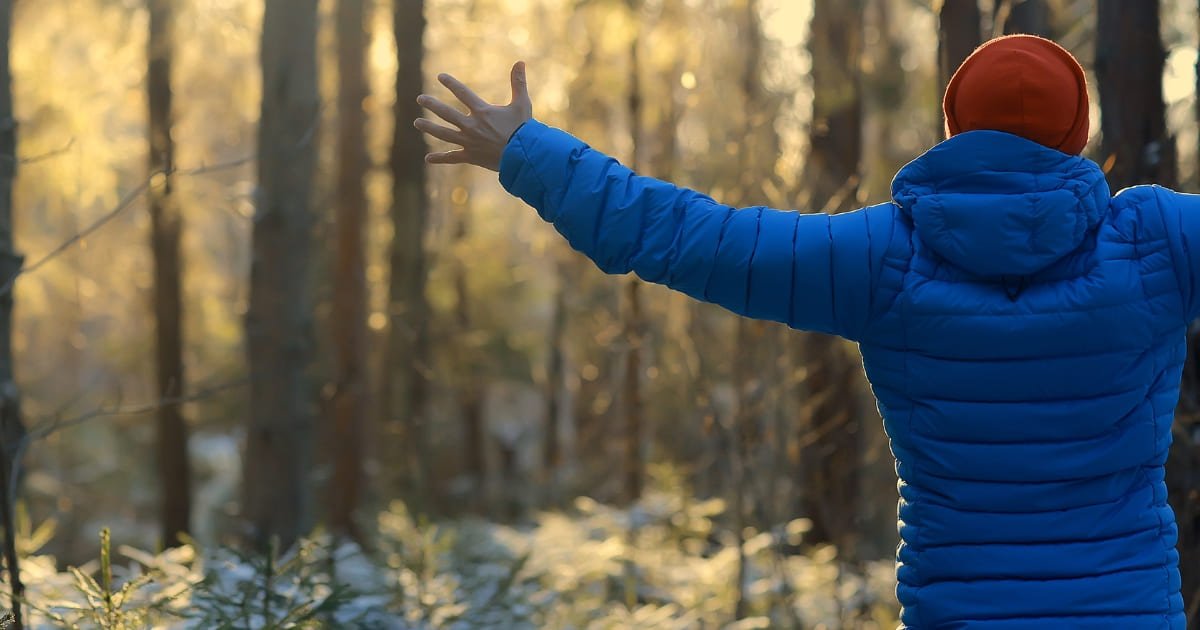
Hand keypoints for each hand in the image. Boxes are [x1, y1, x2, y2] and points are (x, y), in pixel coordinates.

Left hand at [413, 61, 533, 171]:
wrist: (523, 156)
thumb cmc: (523, 129)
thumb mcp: (522, 103)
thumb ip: (518, 82)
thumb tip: (520, 62)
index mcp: (482, 112)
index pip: (463, 93)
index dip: (451, 83)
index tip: (440, 76)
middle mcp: (471, 126)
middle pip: (447, 113)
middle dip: (432, 105)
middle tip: (420, 99)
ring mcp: (469, 142)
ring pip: (444, 134)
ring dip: (430, 128)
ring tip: (417, 123)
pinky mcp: (470, 156)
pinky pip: (452, 157)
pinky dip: (440, 158)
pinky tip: (428, 158)